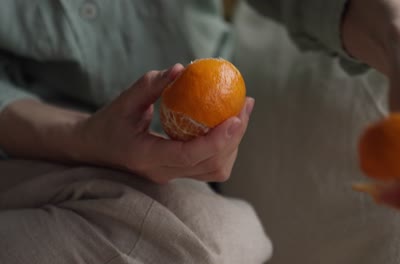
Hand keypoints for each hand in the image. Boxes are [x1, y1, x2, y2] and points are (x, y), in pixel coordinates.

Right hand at [76, 64, 253, 183]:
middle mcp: (162, 172)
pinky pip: (210, 167)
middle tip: (246, 105)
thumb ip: (150, 85)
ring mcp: (171, 176)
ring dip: (233, 144)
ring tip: (242, 113)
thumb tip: (181, 69)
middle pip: (210, 165)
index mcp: (146, 157)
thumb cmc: (108, 122)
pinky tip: (228, 125)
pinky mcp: (178, 173)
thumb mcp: (124, 101)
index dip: (217, 140)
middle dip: (235, 137)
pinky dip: (224, 148)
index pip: (188, 155)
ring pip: (214, 170)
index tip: (236, 118)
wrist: (95, 149)